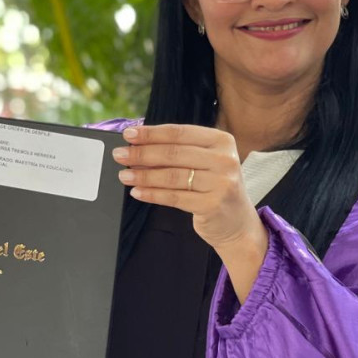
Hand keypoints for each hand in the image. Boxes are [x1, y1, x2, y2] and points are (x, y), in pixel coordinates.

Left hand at [113, 124, 265, 252]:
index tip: (129, 134)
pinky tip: (137, 192)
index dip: (151, 133)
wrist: (237, 224)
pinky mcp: (212, 205)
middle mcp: (224, 159)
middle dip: (142, 154)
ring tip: (124, 175)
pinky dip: (152, 194)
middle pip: (173, 153)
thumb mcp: (207, 162)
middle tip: (120, 155)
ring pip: (172, 176)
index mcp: (222, 141)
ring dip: (143, 175)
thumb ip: (180, 151)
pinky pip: (174, 197)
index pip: (179, 133)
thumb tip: (139, 144)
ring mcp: (221, 183)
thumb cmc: (215, 188)